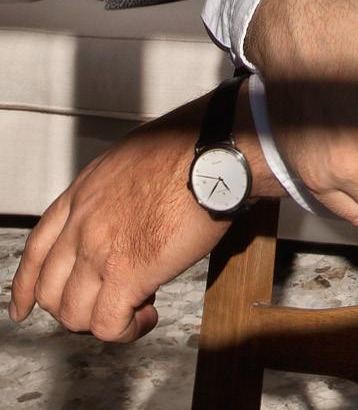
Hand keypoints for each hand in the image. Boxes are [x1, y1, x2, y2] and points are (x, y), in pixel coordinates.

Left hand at [8, 95, 234, 340]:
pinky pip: (109, 325)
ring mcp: (100, 250)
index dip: (27, 285)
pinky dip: (126, 330)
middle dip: (73, 307)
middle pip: (51, 290)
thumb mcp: (131, 159)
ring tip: (134, 309)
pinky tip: (146, 316)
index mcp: (83, 193)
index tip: (24, 304)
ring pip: (74, 314)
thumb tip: (122, 211)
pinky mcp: (128, 274)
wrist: (214, 154)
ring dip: (102, 320)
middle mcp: (83, 223)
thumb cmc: (189, 148)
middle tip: (102, 305)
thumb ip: (113, 190)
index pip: (37, 249)